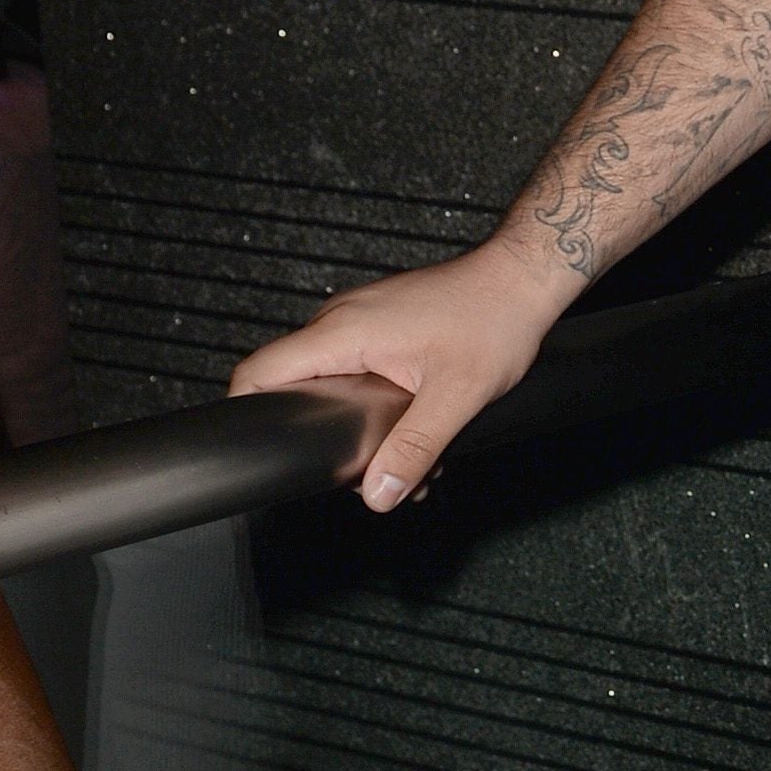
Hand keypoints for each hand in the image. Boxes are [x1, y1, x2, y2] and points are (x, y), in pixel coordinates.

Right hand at [230, 228, 565, 509]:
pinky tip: (410, 423)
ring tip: (402, 454)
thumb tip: (378, 493)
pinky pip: (355, 363)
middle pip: (293, 383)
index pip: (260, 370)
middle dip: (321, 432)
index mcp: (343, 331)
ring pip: (330, 377)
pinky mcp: (380, 321)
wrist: (523, 277)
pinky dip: (373, 398)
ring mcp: (360, 317)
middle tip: (361, 468)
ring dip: (356, 420)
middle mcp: (341, 318)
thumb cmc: (495, 319)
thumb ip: (414, 449)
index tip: (260, 448)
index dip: (247, 411)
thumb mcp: (456, 396)